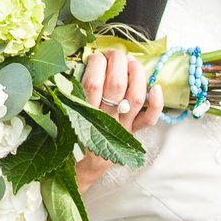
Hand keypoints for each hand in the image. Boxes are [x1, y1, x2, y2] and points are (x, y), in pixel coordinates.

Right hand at [74, 48, 162, 188]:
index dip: (96, 63)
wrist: (84, 167)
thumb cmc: (71, 137)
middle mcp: (105, 120)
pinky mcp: (133, 132)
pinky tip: (157, 87)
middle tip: (113, 53)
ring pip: (136, 97)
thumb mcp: (63, 115)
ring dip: (136, 74)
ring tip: (130, 61)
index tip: (94, 57)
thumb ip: (68, 93)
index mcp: (83, 114)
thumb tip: (76, 63)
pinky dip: (156, 103)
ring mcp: (122, 127)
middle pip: (116, 85)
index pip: (92, 83)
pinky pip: (149, 119)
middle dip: (117, 61)